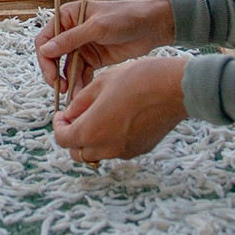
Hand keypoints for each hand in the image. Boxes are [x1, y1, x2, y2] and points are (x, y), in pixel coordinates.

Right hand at [36, 0, 175, 90]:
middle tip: (61, 89)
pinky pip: (81, 73)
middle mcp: (71, 31)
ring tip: (74, 95)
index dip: (45, 58)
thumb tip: (45, 50)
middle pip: (53, 56)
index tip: (51, 75)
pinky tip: (82, 93)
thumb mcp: (98, 27)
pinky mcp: (93, 59)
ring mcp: (82, 46)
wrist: (153, 26)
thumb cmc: (126, 17)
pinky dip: (80, 83)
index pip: (45, 38)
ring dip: (69, 81)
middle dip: (55, 73)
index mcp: (67, 16)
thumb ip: (71, 39)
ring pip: (66, 68)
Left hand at [53, 57, 188, 161]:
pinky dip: (110, 141)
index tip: (63, 114)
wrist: (176, 88)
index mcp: (91, 130)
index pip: (62, 139)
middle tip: (77, 118)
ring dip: (91, 141)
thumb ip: (81, 102)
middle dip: (73, 137)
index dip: (58, 125)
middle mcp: (106, 147)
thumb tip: (71, 113)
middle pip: (78, 153)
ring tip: (99, 117)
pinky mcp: (140, 149)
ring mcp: (125, 151)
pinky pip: (117, 150)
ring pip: (97, 154)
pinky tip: (118, 120)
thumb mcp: (101, 83)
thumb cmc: (138, 80)